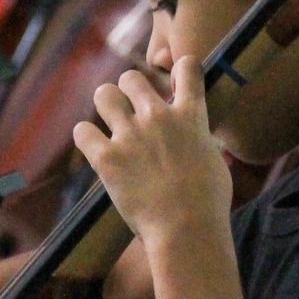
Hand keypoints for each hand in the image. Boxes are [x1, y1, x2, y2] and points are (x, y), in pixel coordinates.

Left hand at [72, 58, 233, 248]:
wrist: (187, 229)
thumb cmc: (209, 204)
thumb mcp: (215, 162)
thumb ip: (201, 142)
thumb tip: (199, 141)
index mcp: (190, 116)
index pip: (187, 68)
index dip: (180, 69)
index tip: (176, 81)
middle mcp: (158, 117)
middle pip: (132, 78)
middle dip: (129, 90)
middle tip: (130, 110)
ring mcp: (130, 136)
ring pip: (104, 94)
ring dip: (106, 105)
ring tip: (110, 123)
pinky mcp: (107, 158)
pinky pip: (82, 131)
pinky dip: (86, 137)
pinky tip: (94, 148)